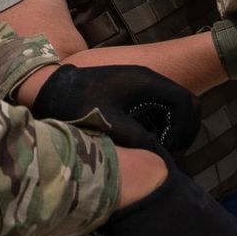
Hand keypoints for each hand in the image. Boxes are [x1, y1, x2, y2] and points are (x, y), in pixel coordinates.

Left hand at [32, 62, 199, 158]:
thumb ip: (135, 138)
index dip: (183, 128)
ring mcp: (141, 83)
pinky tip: (145, 141)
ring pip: (174, 105)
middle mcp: (148, 79)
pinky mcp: (132, 90)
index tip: (166, 148)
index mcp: (146, 81)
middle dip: (184, 129)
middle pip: (186, 103)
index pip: (184, 102)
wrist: (50, 85)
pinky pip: (159, 107)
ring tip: (159, 150)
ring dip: (173, 127)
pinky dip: (161, 123)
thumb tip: (159, 156)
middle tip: (169, 152)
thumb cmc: (77, 102)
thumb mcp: (107, 123)